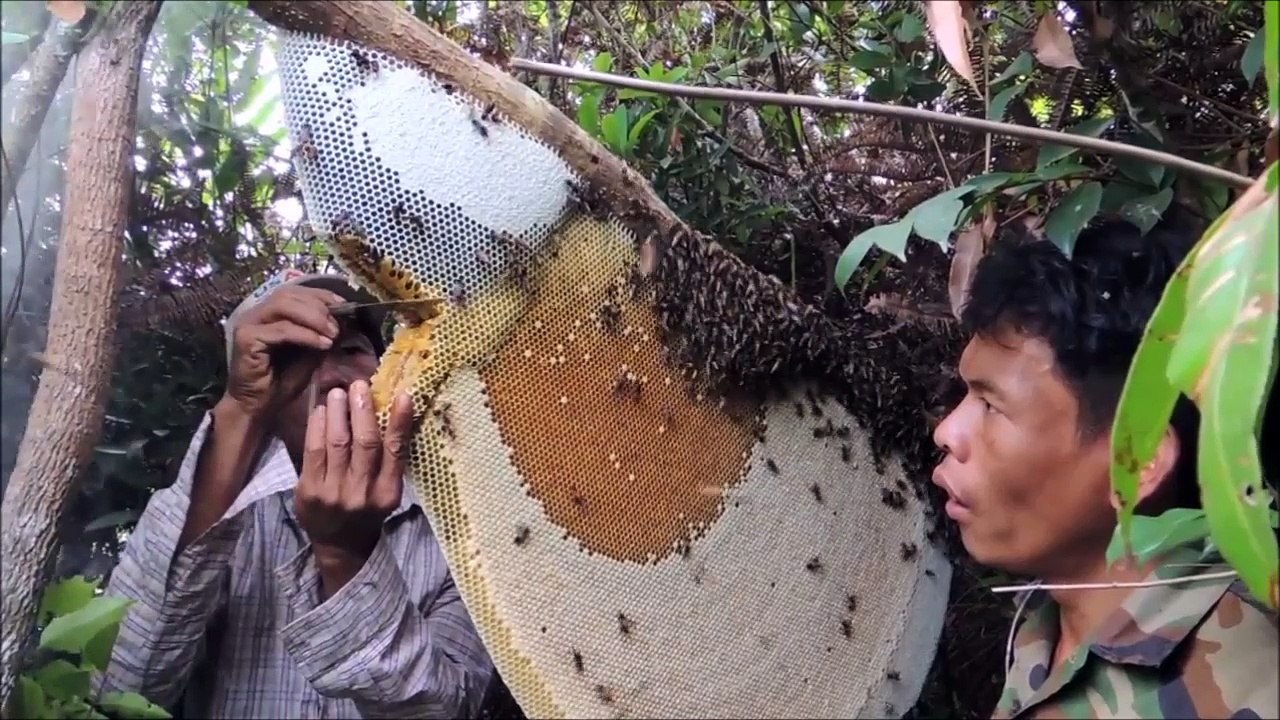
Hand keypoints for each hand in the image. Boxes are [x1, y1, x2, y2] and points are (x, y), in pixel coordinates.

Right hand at [224, 285, 345, 418]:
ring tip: (333, 333)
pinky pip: (281, 329)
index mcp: (269, 312)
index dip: (321, 295)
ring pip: (284, 305)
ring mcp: (248, 323)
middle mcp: (256, 313)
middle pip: (289, 294)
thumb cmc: (282, 380)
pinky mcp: (246, 339)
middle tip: (338, 325)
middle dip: (319, 307)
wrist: (259, 406)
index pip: (295, 291)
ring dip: (314, 318)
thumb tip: (343, 320)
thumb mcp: (310, 353)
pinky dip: (305, 335)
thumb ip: (320, 334)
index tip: (345, 306)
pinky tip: (323, 344)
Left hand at [295, 380, 414, 557]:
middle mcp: (362, 493)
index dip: (400, 422)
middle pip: (365, 442)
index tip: (403, 395)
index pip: (396, 451)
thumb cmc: (367, 509)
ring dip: (338, 411)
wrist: (339, 544)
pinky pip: (313, 451)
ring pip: (338, 442)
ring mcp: (334, 492)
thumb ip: (388, 459)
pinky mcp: (309, 490)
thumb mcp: (386, 490)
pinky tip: (321, 411)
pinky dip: (318, 426)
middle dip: (362, 409)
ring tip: (338, 393)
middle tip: (359, 385)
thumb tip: (389, 412)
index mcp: (388, 492)